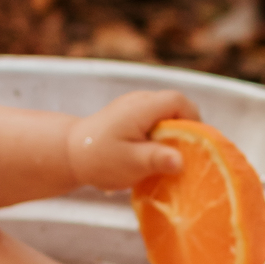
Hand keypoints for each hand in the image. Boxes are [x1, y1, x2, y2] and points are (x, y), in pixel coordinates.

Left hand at [67, 89, 199, 190]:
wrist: (69, 153)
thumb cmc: (99, 158)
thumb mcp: (131, 163)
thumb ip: (157, 160)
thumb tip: (181, 161)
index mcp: (142, 107)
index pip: (179, 102)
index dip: (193, 121)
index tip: (195, 145)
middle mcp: (140, 100)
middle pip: (176, 107)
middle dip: (185, 130)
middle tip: (184, 155)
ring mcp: (135, 106)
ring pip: (167, 114)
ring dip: (173, 134)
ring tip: (168, 157)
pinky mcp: (131, 115)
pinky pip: (156, 120)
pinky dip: (161, 135)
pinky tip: (153, 155)